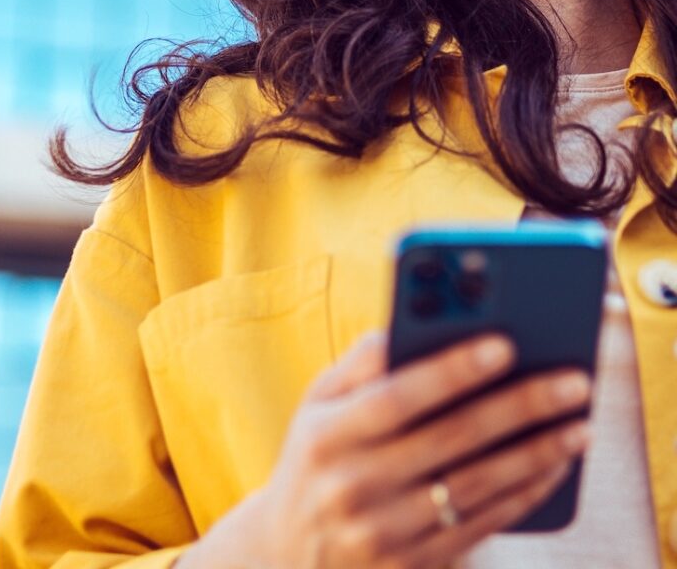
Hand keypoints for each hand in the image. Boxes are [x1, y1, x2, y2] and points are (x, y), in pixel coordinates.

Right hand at [176, 331, 590, 568]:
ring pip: (474, 488)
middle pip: (449, 440)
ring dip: (534, 454)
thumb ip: (361, 363)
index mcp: (325, 433)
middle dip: (518, 407)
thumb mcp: (316, 404)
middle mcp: (352, 485)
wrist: (288, 552)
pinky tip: (551, 467)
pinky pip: (479, 526)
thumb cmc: (315, 456)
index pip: (396, 396)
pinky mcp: (410, 566)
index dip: (450, 370)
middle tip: (571, 383)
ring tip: (576, 425)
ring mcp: (382, 533)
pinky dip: (522, 495)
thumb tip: (413, 321)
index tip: (504, 344)